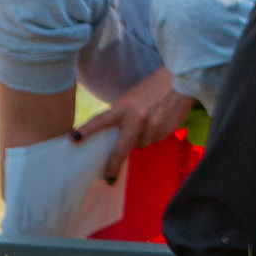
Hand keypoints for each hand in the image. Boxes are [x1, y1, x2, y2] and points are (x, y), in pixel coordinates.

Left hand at [75, 66, 194, 181]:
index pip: (101, 120)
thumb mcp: (132, 97)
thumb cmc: (152, 87)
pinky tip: (161, 119)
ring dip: (141, 139)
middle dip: (113, 165)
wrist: (180, 79)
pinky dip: (156, 134)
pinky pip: (156, 140)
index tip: (74, 138)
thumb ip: (123, 115)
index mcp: (124, 107)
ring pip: (141, 145)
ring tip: (149, 121)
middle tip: (109, 177)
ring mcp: (153, 126)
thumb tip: (119, 137)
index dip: (87, 130)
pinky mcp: (167, 129)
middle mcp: (137, 119)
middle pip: (121, 150)